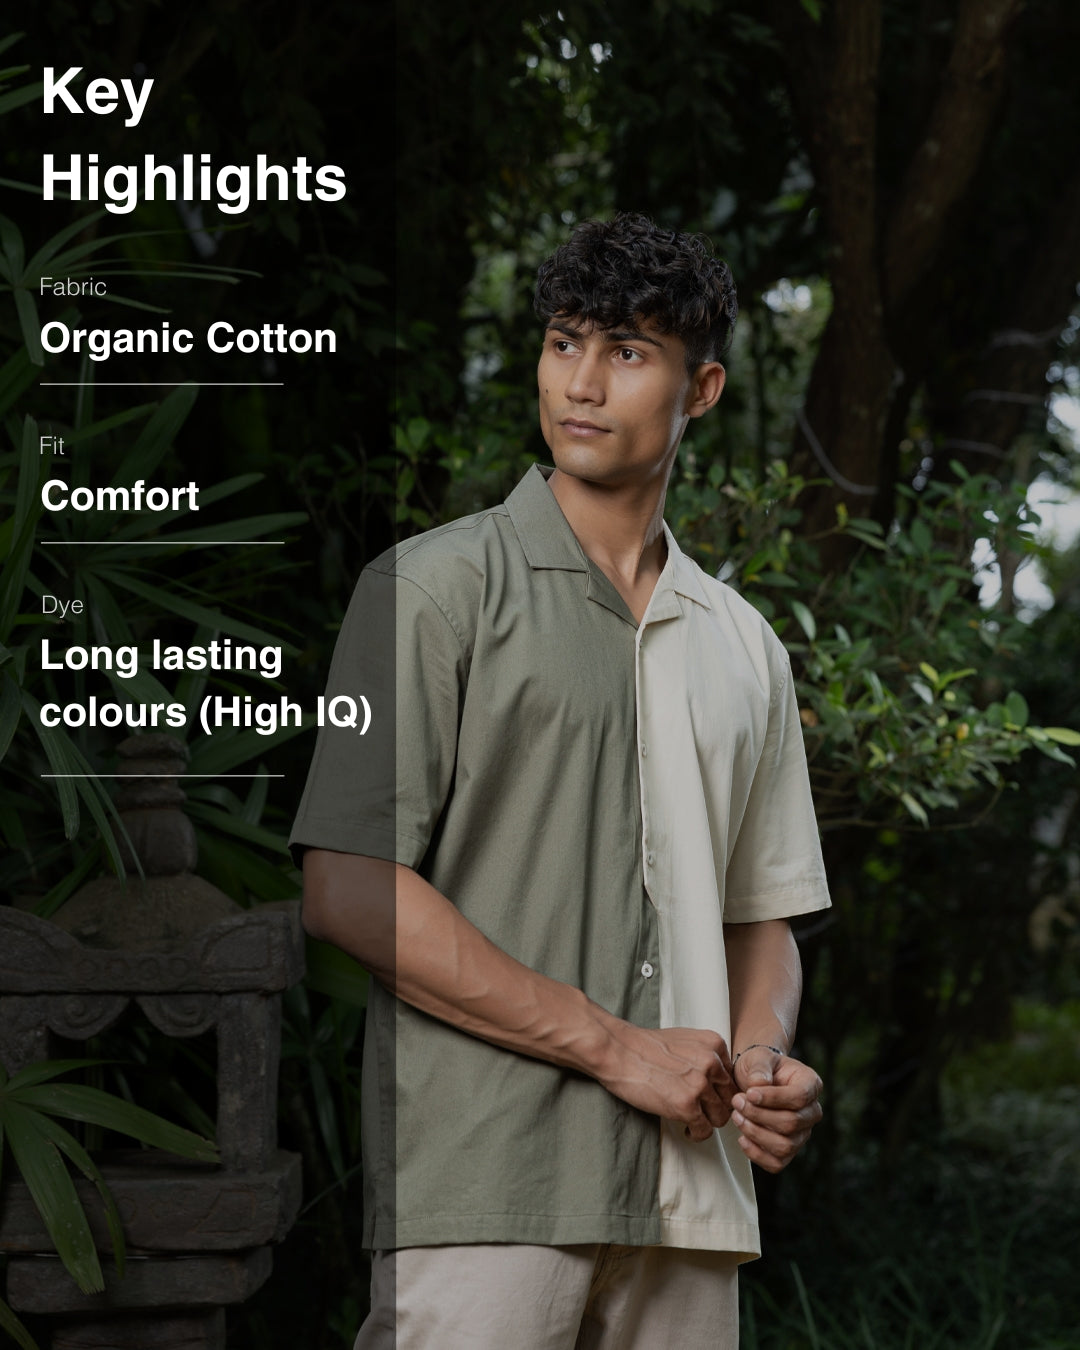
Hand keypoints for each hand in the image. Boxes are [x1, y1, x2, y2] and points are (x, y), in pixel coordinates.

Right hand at [597, 1024, 734, 1141]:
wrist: (619, 1051)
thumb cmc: (645, 1046)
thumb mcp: (685, 1039)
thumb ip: (705, 1054)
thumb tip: (718, 1078)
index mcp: (714, 1044)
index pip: (733, 1077)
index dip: (721, 1090)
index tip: (710, 1097)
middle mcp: (711, 1063)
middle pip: (731, 1098)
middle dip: (717, 1108)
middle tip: (702, 1112)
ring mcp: (700, 1085)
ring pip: (721, 1117)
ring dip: (707, 1122)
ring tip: (693, 1121)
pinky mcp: (686, 1106)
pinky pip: (705, 1130)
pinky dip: (696, 1134)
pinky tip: (686, 1129)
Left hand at [730, 1048, 821, 1172]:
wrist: (753, 1081)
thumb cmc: (759, 1067)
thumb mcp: (758, 1057)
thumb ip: (759, 1067)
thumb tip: (758, 1085)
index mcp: (811, 1084)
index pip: (799, 1097)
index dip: (773, 1098)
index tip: (749, 1093)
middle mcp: (811, 1112)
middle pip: (791, 1123)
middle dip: (759, 1115)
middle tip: (737, 1103)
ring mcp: (802, 1134)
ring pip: (785, 1145)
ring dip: (756, 1134)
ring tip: (737, 1117)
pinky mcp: (788, 1151)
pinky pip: (777, 1163)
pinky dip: (757, 1154)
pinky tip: (742, 1138)